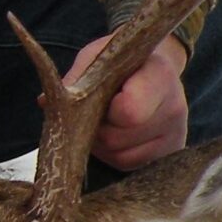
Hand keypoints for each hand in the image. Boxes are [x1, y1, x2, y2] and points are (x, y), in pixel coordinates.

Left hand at [64, 33, 187, 171]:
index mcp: (159, 74)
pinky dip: (114, 154)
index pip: (128, 111)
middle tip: (97, 110)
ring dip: (102, 144)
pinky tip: (117, 132)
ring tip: (106, 120)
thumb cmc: (122, 60)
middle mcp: (175, 107)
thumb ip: (76, 78)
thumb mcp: (98, 57)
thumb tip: (45, 103)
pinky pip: (129, 165)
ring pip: (120, 156)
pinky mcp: (170, 153)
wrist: (156, 67)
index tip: (101, 98)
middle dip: (96, 128)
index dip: (104, 111)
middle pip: (116, 138)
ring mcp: (175, 135)